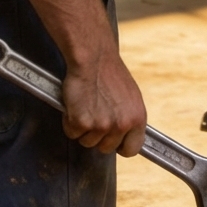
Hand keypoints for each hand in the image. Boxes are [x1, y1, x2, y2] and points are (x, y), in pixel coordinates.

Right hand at [61, 37, 146, 156]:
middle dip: (98, 135)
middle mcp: (122, 124)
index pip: (132, 149)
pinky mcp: (82, 123)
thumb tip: (126, 134)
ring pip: (87, 142)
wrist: (92, 57)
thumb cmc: (109, 72)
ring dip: (83, 128)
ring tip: (85, 105)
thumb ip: (129, 117)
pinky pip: (72, 133)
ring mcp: (102, 125)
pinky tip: (75, 104)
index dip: (120, 146)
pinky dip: (69, 121)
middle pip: (106, 149)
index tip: (113, 141)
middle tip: (94, 114)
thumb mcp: (130, 96)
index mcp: (138, 118)